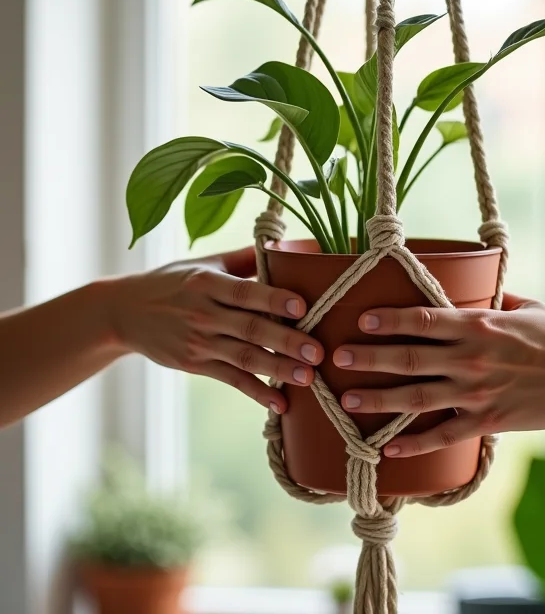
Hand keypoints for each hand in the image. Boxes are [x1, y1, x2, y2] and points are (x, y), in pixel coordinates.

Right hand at [107, 247, 322, 412]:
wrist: (124, 312)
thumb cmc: (172, 282)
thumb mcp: (202, 264)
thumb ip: (243, 258)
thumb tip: (284, 244)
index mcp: (207, 283)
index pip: (244, 292)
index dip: (273, 299)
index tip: (302, 306)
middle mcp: (203, 313)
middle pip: (251, 328)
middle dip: (286, 341)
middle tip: (318, 352)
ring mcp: (199, 342)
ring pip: (245, 357)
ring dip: (278, 370)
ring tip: (308, 378)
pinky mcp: (196, 365)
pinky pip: (232, 379)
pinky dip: (256, 392)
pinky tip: (280, 403)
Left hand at [332, 293, 544, 456]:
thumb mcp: (525, 305)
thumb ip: (493, 297)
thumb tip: (474, 286)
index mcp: (478, 325)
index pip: (423, 319)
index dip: (389, 319)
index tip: (360, 318)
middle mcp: (470, 358)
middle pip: (409, 358)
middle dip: (369, 357)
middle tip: (337, 357)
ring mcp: (477, 392)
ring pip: (417, 398)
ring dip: (379, 399)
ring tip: (347, 400)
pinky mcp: (488, 422)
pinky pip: (444, 436)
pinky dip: (414, 444)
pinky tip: (388, 449)